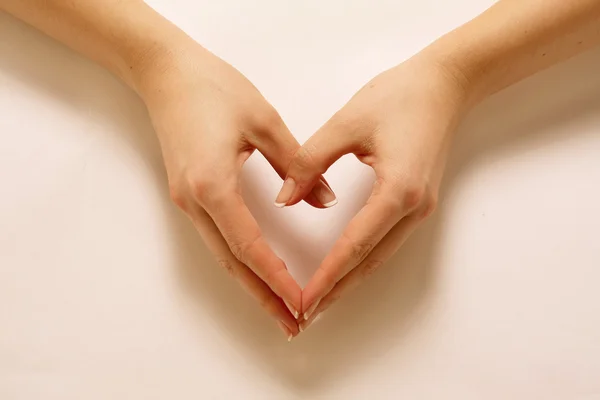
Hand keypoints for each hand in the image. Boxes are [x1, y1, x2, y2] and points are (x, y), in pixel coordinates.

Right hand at [138, 44, 336, 338]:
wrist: (166, 71)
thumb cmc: (213, 88)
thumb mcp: (263, 122)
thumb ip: (296, 165)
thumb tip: (325, 201)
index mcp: (213, 185)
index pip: (248, 246)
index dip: (276, 278)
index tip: (300, 301)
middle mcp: (195, 202)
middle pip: (232, 263)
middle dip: (264, 296)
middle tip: (292, 324)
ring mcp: (186, 201)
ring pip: (223, 255)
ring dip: (251, 284)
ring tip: (279, 308)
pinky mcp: (187, 194)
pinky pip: (216, 238)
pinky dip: (240, 261)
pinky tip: (256, 270)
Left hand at [275, 54, 470, 328]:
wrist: (444, 84)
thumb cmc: (398, 96)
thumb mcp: (347, 124)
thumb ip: (310, 162)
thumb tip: (283, 198)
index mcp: (397, 190)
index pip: (355, 245)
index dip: (328, 276)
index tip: (305, 299)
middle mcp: (413, 208)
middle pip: (369, 262)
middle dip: (337, 290)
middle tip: (306, 314)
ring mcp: (419, 208)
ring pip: (379, 256)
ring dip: (350, 279)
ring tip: (320, 299)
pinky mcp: (417, 202)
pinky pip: (386, 241)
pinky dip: (362, 260)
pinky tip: (344, 267)